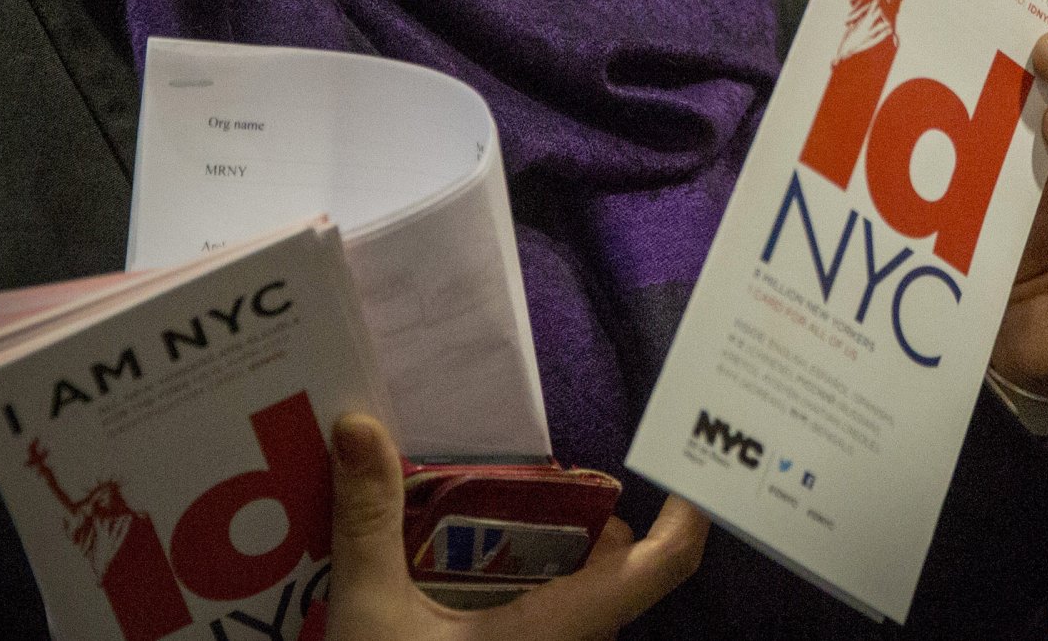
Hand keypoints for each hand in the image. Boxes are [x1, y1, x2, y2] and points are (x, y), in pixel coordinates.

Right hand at [316, 413, 706, 640]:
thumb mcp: (371, 614)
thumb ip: (370, 520)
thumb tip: (359, 427)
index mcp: (562, 629)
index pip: (663, 567)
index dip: (687, 513)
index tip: (682, 466)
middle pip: (613, 573)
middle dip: (581, 525)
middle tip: (525, 487)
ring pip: (579, 605)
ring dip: (546, 561)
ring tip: (477, 526)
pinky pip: (548, 630)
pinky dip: (521, 597)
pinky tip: (456, 585)